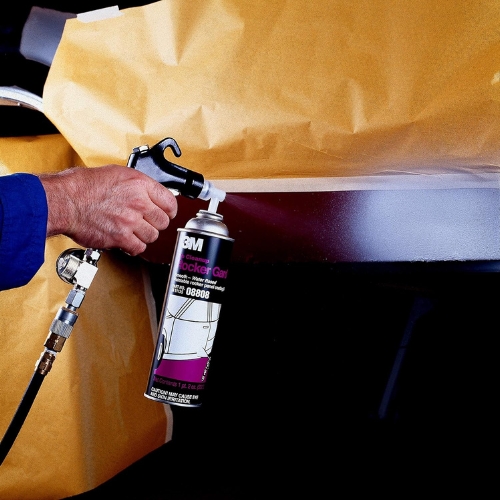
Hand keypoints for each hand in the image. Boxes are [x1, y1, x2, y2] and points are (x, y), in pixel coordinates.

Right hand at [39, 165, 177, 255]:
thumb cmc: (83, 186)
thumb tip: (150, 194)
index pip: (170, 202)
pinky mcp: (121, 237)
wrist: (65, 201)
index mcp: (140, 184)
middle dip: (155, 223)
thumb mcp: (116, 174)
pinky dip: (133, 247)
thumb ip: (137, 185)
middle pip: (163, 221)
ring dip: (143, 235)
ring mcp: (130, 220)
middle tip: (145, 223)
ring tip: (132, 230)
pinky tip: (126, 240)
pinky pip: (138, 248)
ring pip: (152, 236)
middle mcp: (138, 202)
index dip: (169, 210)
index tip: (165, 213)